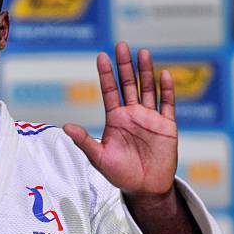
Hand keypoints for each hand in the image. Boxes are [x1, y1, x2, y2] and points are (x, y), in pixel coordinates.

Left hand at [63, 42, 176, 198]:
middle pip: (128, 84)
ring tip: (143, 53)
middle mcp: (132, 115)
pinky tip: (165, 75)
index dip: (106, 74)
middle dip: (125, 65)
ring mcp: (150, 118)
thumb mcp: (98, 157)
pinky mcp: (167, 126)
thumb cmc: (119, 174)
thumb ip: (84, 141)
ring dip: (146, 72)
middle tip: (121, 45)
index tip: (101, 56)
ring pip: (148, 89)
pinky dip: (167, 90)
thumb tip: (65, 126)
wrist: (144, 188)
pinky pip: (167, 105)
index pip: (109, 91)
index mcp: (115, 119)